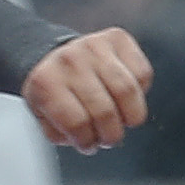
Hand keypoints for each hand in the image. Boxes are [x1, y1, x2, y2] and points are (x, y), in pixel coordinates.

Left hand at [22, 27, 152, 150]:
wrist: (53, 53)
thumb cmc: (53, 89)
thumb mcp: (43, 114)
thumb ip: (61, 133)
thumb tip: (89, 140)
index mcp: (46, 82)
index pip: (77, 123)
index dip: (87, 141)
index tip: (89, 145)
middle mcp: (70, 60)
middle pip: (104, 110)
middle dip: (111, 135)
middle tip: (109, 139)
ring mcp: (95, 46)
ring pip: (127, 91)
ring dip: (131, 117)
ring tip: (123, 122)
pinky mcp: (118, 38)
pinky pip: (142, 73)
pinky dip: (141, 92)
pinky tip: (126, 97)